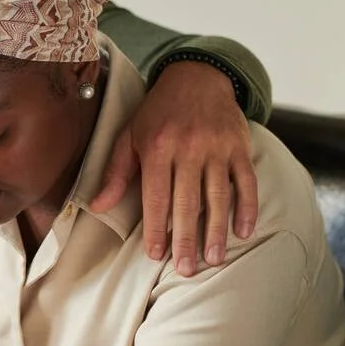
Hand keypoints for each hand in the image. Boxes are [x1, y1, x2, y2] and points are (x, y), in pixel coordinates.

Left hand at [91, 60, 257, 276]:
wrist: (196, 76)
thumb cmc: (156, 112)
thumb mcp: (129, 136)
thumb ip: (115, 172)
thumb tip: (97, 207)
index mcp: (158, 147)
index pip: (156, 196)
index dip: (156, 227)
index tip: (156, 255)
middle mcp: (189, 148)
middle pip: (188, 201)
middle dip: (186, 238)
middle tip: (187, 269)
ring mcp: (218, 147)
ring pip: (218, 195)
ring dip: (217, 230)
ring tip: (214, 259)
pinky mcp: (240, 146)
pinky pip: (246, 181)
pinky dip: (247, 207)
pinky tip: (244, 232)